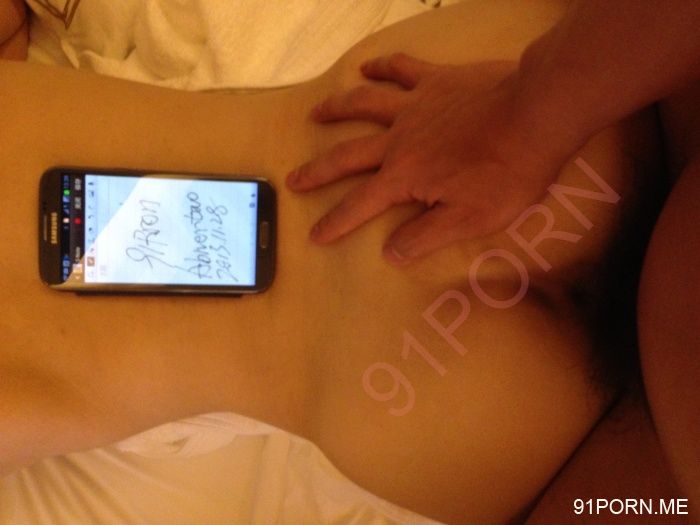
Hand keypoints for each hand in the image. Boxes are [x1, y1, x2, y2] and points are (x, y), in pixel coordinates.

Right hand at [286, 53, 576, 263]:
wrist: (536, 116)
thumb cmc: (507, 173)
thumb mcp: (469, 220)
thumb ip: (425, 236)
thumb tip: (390, 253)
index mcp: (404, 176)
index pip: (360, 206)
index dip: (335, 223)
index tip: (315, 235)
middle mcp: (399, 140)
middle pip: (348, 155)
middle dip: (318, 171)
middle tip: (294, 178)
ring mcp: (415, 106)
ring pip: (364, 105)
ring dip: (337, 109)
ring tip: (316, 113)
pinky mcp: (436, 81)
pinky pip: (402, 69)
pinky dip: (382, 67)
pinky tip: (368, 66)